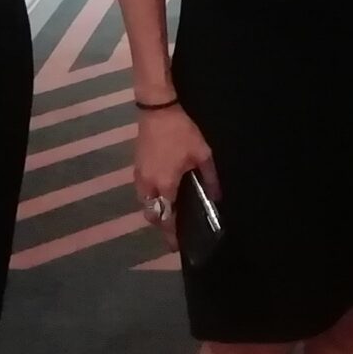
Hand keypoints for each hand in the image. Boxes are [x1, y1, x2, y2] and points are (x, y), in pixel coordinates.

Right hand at [133, 107, 216, 246]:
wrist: (157, 108)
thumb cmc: (181, 131)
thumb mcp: (202, 153)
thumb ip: (210, 178)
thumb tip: (217, 198)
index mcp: (164, 184)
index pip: (166, 216)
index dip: (171, 232)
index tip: (176, 245)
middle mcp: (147, 184)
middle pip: (151, 214)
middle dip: (161, 224)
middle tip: (175, 230)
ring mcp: (139, 174)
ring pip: (144, 202)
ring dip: (155, 210)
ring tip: (170, 211)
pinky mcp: (136, 165)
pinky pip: (141, 191)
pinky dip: (150, 197)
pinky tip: (163, 192)